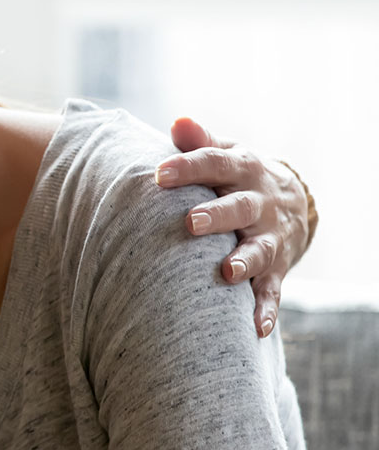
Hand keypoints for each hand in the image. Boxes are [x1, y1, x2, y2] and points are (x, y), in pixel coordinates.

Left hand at [154, 118, 310, 338]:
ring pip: (259, 250)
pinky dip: (266, 309)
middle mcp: (259, 203)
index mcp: (242, 169)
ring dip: (244, 261)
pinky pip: (273, 291)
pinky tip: (256, 327)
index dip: (187, 168)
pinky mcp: (277, 267)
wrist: (293, 200)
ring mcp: (269, 236)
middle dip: (217, 216)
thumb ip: (200, 143)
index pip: (214, 164)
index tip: (158, 174)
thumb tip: (177, 122)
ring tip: (227, 272)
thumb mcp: (225, 153)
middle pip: (239, 208)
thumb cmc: (237, 176)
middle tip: (190, 222)